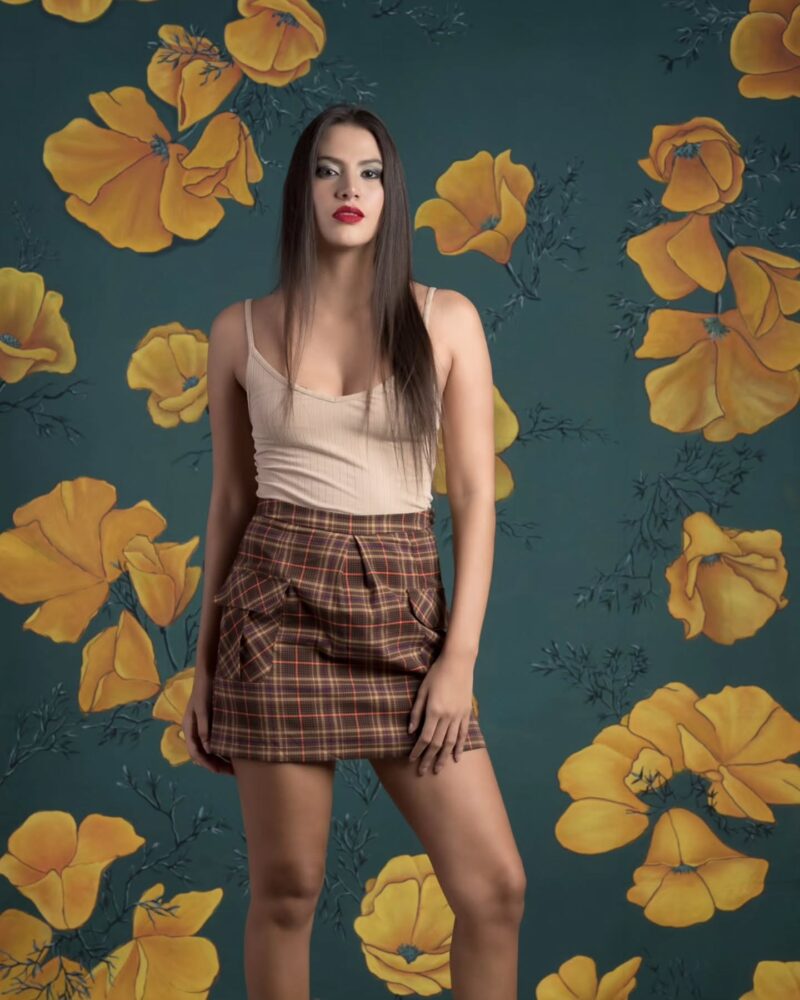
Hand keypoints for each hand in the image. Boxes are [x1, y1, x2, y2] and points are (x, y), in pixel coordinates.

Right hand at [182, 670, 234, 775]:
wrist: (211, 670)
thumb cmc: (205, 688)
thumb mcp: (203, 708)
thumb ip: (204, 727)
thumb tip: (209, 748)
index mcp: (189, 727)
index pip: (195, 753)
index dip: (207, 764)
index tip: (221, 771)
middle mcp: (196, 729)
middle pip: (204, 753)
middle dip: (216, 764)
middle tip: (233, 772)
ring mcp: (204, 725)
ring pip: (211, 747)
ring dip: (221, 757)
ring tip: (237, 764)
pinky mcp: (214, 720)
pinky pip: (218, 738)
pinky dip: (225, 746)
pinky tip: (236, 748)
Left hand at [407, 651, 474, 775]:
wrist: (458, 663)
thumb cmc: (436, 674)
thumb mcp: (422, 690)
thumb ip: (416, 711)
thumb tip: (410, 731)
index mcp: (434, 711)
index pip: (424, 738)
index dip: (417, 751)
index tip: (411, 760)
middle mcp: (447, 717)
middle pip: (437, 744)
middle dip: (429, 759)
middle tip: (423, 772)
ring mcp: (459, 716)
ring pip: (451, 742)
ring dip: (444, 757)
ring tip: (438, 769)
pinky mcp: (467, 713)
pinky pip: (463, 734)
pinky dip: (459, 747)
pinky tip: (456, 757)